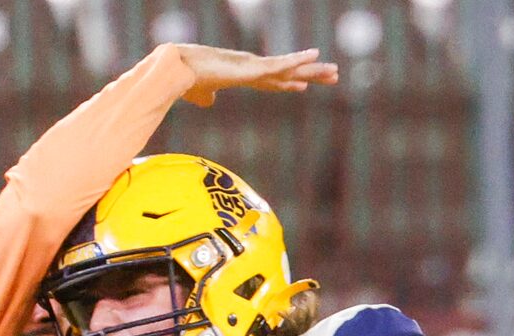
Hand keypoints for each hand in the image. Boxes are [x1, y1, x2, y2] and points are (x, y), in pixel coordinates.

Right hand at [173, 46, 340, 104]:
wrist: (178, 70)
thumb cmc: (186, 80)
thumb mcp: (200, 94)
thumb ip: (206, 97)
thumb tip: (209, 102)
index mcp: (243, 75)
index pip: (272, 80)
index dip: (289, 82)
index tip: (304, 85)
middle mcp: (253, 68)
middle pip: (288, 72)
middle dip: (311, 74)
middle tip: (334, 75)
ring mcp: (254, 66)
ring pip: (290, 67)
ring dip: (313, 69)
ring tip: (335, 70)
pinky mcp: (251, 66)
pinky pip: (280, 62)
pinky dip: (297, 59)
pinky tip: (314, 55)